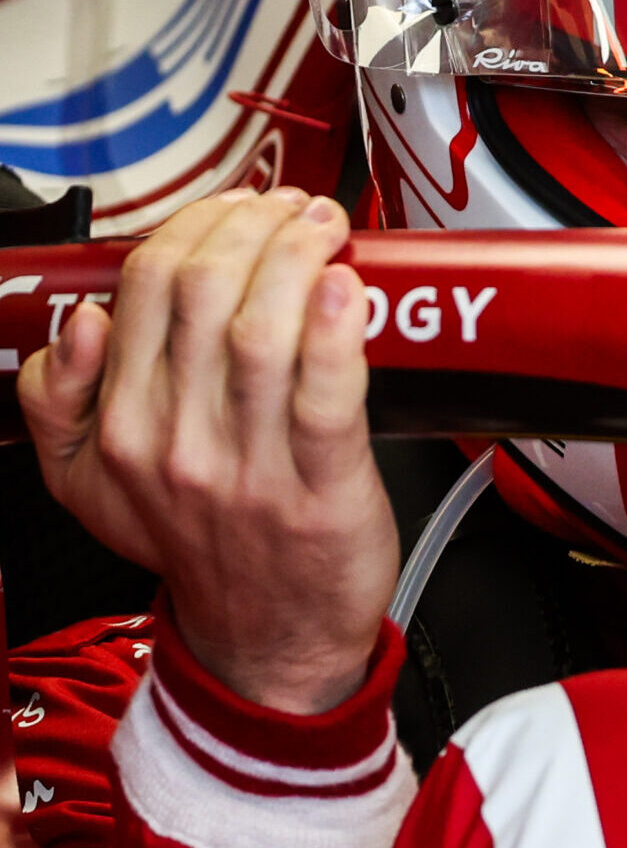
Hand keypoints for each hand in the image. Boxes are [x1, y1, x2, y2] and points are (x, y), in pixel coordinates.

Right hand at [18, 188, 396, 713]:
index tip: (241, 210)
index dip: (196, 229)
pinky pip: (326, 395)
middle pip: (201, 293)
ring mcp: (250, 467)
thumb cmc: (205, 543)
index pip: (144, 290)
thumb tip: (77, 322)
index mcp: (122, 427)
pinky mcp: (320, 489)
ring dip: (297, 259)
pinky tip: (348, 289)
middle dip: (251, 228)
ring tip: (324, 230)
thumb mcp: (87, 483)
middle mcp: (177, 442)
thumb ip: (56, 402)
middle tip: (293, 210)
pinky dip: (336, 333)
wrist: (268, 637)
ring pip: (260, 330)